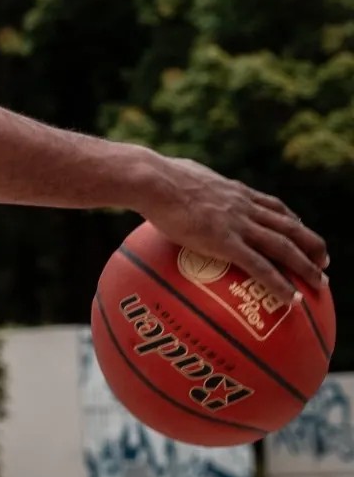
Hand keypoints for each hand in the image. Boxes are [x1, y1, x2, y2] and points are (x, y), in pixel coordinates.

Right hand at [134, 151, 327, 305]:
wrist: (151, 181)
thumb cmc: (153, 177)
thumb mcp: (177, 176)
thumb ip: (184, 187)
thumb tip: (168, 193)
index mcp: (233, 191)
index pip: (271, 204)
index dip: (290, 219)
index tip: (301, 230)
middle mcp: (243, 206)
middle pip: (289, 226)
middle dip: (311, 244)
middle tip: (323, 262)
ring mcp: (237, 224)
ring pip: (284, 246)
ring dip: (306, 266)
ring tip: (319, 283)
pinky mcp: (225, 241)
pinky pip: (260, 266)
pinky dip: (280, 284)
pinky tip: (292, 300)